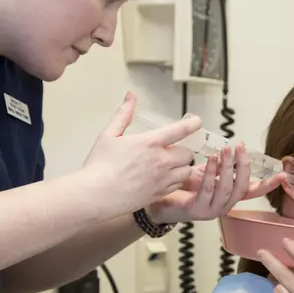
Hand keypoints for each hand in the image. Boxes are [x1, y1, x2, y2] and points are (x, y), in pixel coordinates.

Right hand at [82, 92, 201, 214]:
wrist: (96, 195)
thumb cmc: (99, 166)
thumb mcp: (109, 134)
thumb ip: (123, 115)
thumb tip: (131, 97)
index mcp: (150, 143)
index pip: (180, 130)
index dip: (193, 124)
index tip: (197, 122)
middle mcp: (161, 161)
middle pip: (187, 153)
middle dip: (182, 150)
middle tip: (172, 150)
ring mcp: (162, 179)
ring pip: (186, 170)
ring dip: (182, 166)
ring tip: (170, 165)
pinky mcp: (160, 193)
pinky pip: (178, 185)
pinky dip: (176, 181)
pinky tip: (164, 178)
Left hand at [147, 141, 287, 225]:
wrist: (160, 203)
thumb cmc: (183, 187)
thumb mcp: (206, 174)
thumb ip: (220, 167)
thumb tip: (232, 150)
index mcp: (229, 198)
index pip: (253, 191)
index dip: (268, 184)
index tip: (282, 174)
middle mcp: (224, 206)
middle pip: (241, 188)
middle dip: (243, 166)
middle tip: (241, 147)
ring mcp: (212, 210)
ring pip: (226, 189)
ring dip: (228, 168)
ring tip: (227, 150)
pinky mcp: (197, 210)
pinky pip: (207, 190)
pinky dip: (211, 174)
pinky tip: (211, 160)